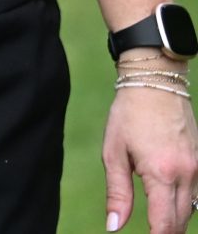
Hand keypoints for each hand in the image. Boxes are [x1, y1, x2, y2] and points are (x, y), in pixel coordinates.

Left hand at [106, 67, 197, 231]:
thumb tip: (113, 226)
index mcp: (162, 173)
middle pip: (182, 221)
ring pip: (192, 210)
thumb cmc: (128, 116)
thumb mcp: (113, 153)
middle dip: (166, 233)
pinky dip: (185, 206)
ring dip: (176, 222)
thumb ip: (117, 193)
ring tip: (157, 226)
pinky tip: (170, 207)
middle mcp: (186, 174)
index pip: (164, 223)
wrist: (156, 84)